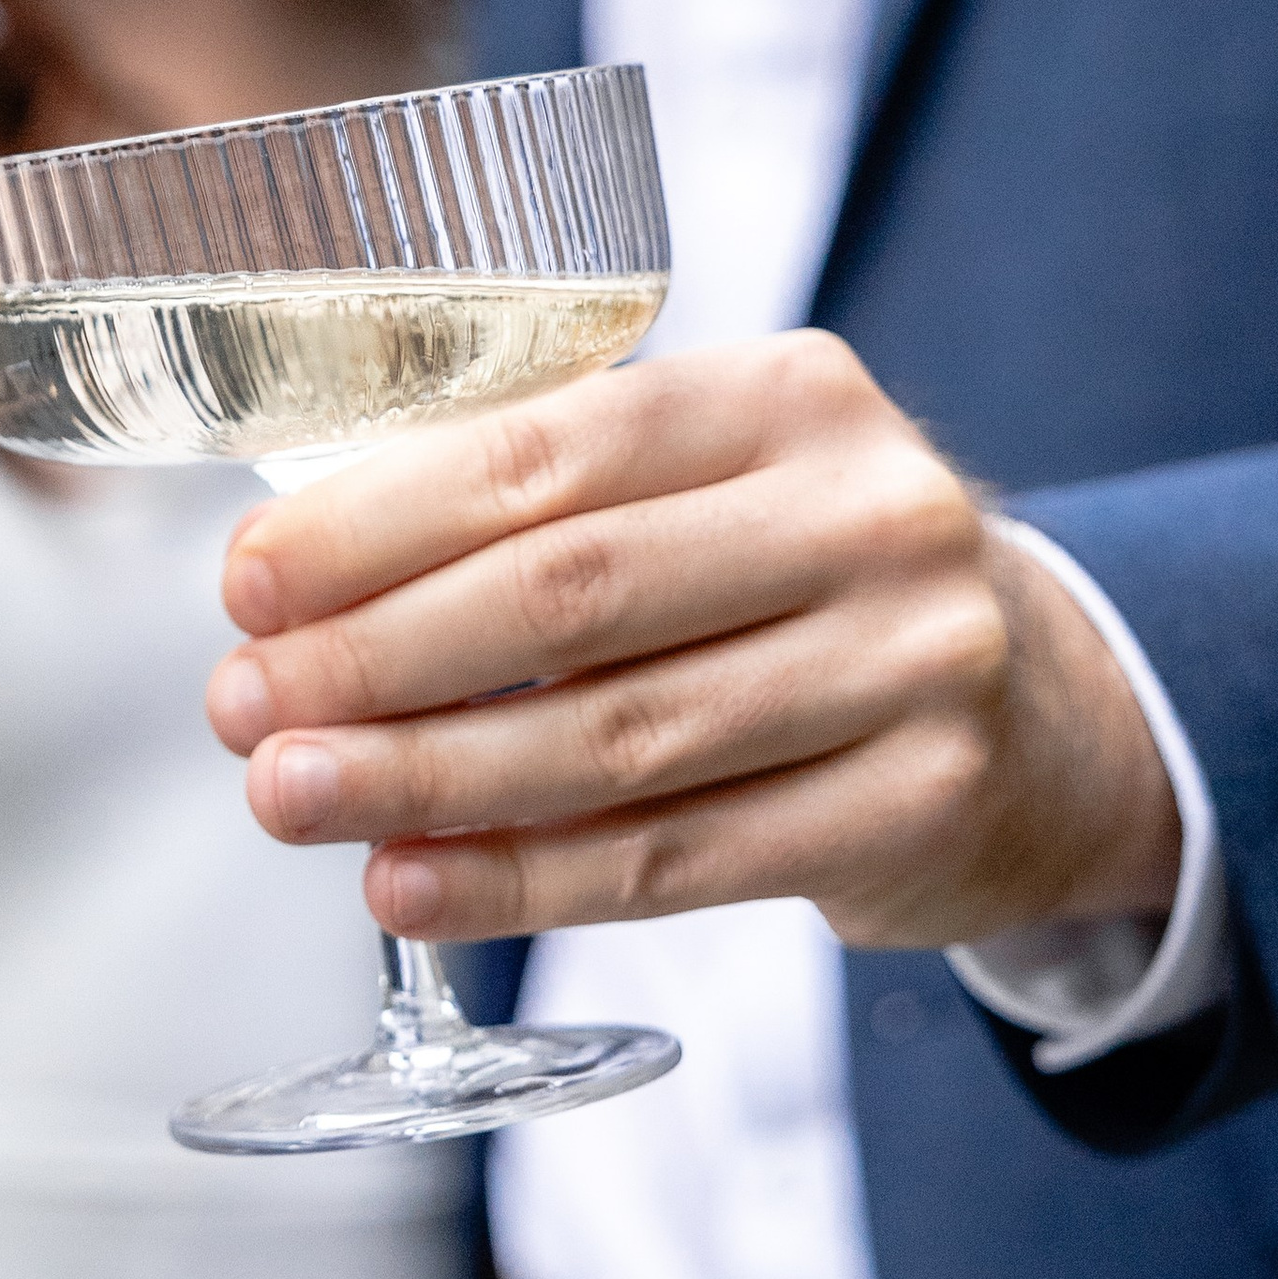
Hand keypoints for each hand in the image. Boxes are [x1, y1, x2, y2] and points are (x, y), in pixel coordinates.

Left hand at [205, 334, 1181, 952]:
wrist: (1038, 709)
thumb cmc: (799, 578)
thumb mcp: (714, 485)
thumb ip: (545, 501)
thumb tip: (297, 572)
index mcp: (792, 393)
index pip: (550, 452)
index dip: (379, 521)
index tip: (246, 579)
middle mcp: (870, 513)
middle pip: (573, 596)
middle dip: (376, 656)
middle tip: (240, 704)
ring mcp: (911, 664)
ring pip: (615, 741)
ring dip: (424, 779)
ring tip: (289, 796)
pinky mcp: (918, 807)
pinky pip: (679, 858)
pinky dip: (523, 879)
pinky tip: (407, 885)